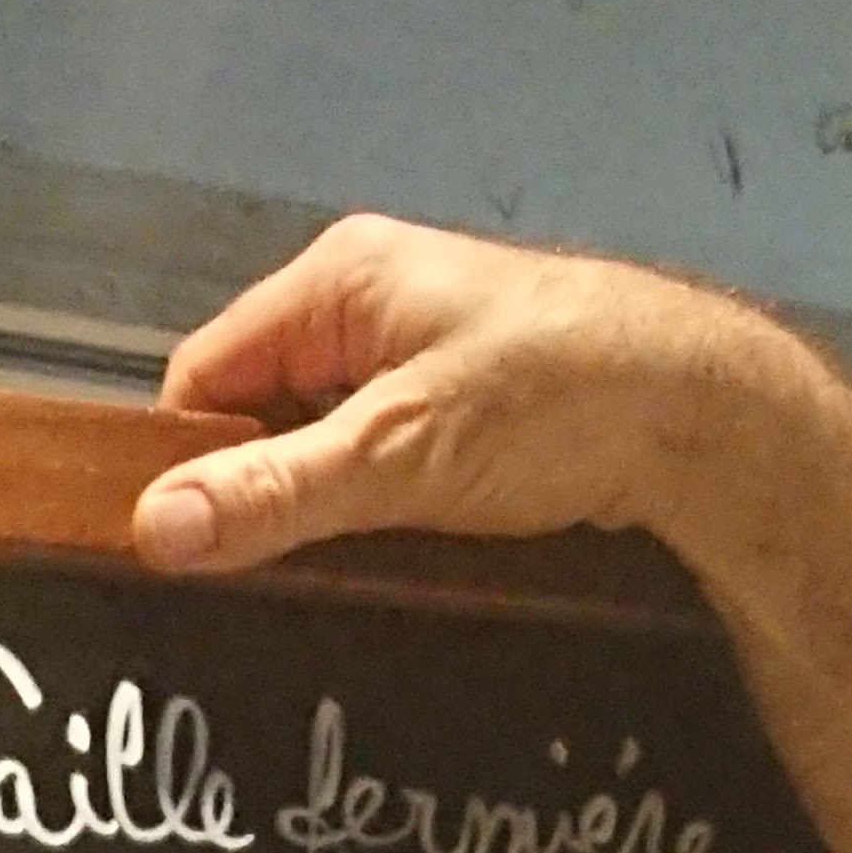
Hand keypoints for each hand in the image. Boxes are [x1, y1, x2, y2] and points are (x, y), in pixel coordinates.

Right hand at [132, 214, 798, 581]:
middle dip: (257, 485)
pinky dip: (371, 507)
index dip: (188, 459)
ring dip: (318, 505)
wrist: (700, 415)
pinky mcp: (463, 404)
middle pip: (260, 406)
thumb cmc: (549, 403)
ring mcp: (420, 352)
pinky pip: (377, 458)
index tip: (190, 549)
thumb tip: (152, 530)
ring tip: (332, 568)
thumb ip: (274, 493)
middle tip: (262, 573)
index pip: (206, 371)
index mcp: (338, 279)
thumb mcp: (396, 454)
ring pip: (320, 440)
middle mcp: (370, 302)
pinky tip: (390, 553)